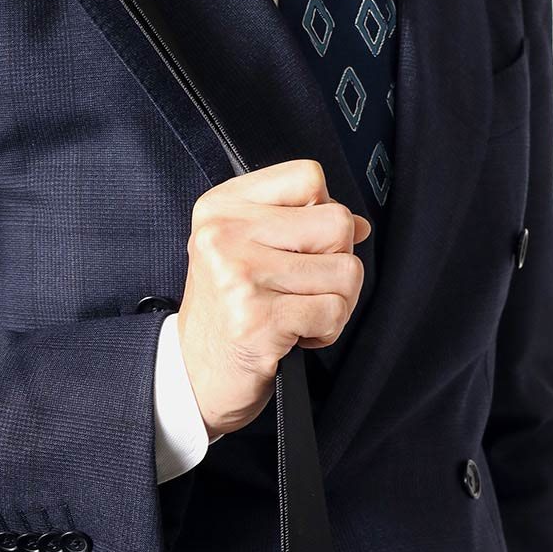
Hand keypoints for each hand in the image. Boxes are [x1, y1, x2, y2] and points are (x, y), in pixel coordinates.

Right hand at [177, 160, 368, 439]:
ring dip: (336, 301)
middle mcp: (224, 236)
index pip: (309, 177)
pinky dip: (327, 330)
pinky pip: (334, 311)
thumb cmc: (226, 311)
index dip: (321, 212)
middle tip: (305, 286)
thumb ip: (300, 223)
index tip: (301, 244)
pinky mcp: (261, 320)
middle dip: (336, 262)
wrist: (194, 374)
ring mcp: (241, 277)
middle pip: (336, 223)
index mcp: (221, 208)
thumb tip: (359, 224)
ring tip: (300, 311)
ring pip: (345, 270)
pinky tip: (296, 334)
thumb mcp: (246, 249)